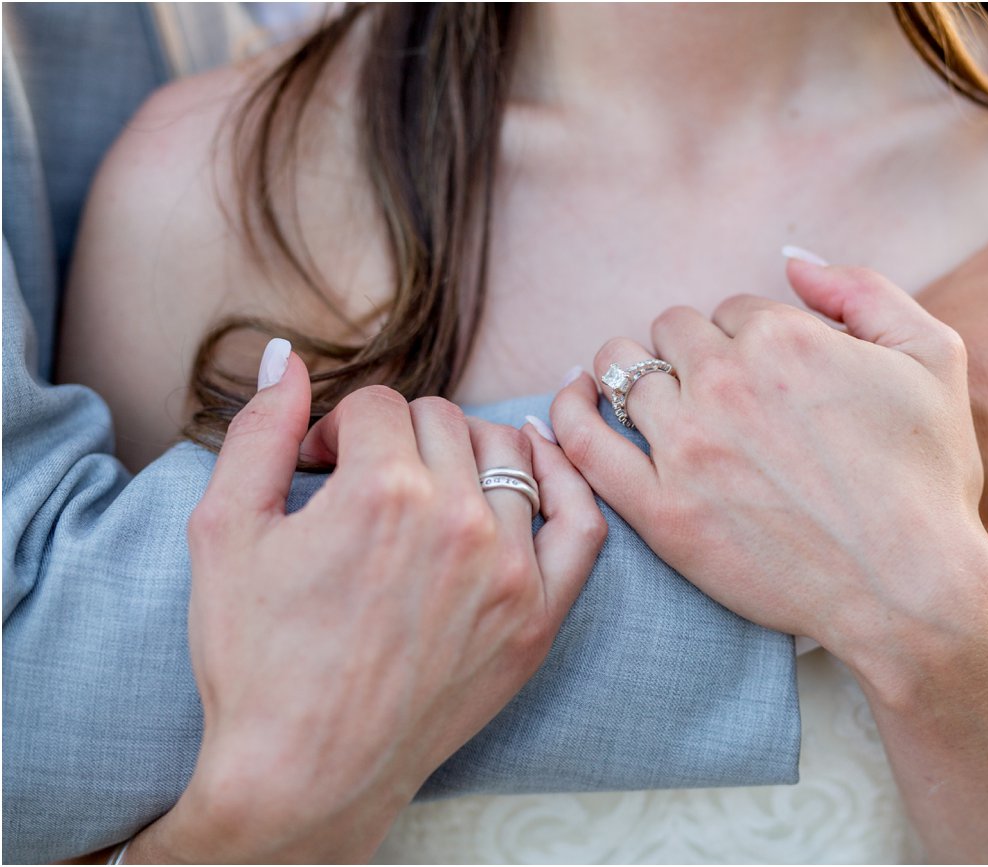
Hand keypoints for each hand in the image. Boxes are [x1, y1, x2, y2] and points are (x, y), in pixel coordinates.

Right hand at [128, 341, 604, 862]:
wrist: (305, 771)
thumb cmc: (256, 658)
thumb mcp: (224, 532)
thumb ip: (260, 432)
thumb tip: (287, 356)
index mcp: (381, 490)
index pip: (377, 405)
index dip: (337, 428)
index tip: (318, 465)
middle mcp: (459, 519)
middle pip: (443, 420)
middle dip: (397, 436)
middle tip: (365, 481)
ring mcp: (510, 569)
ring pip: (510, 454)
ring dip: (465, 452)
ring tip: (429, 484)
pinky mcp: (541, 615)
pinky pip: (582, 522)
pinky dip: (566, 481)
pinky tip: (536, 463)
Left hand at [551, 270, 987, 680]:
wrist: (910, 588)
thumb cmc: (929, 480)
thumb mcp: (933, 357)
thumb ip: (862, 290)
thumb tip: (792, 258)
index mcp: (784, 338)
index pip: (730, 312)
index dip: (744, 341)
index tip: (759, 378)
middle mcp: (726, 380)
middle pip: (671, 333)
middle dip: (688, 352)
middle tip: (708, 392)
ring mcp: (686, 445)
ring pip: (622, 374)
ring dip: (629, 376)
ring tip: (639, 396)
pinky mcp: (660, 509)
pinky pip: (585, 443)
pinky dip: (567, 415)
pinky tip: (571, 405)